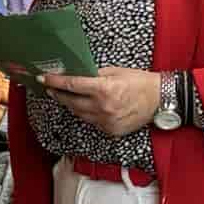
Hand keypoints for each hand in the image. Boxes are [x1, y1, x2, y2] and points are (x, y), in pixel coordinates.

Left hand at [41, 67, 161, 136]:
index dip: (55, 81)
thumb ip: (94, 75)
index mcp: (104, 89)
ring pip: (79, 114)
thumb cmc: (140, 82)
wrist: (160, 100)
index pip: (72, 85)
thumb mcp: (115, 71)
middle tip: (50, 88)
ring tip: (65, 96)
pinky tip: (86, 106)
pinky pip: (92, 122)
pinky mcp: (111, 131)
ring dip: (71, 105)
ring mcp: (107, 122)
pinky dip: (86, 114)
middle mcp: (103, 108)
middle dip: (59, 94)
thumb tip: (76, 74)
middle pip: (71, 102)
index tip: (43, 78)